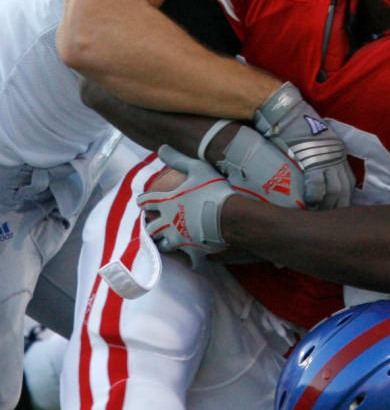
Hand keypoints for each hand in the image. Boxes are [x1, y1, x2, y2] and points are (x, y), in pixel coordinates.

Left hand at [137, 145, 231, 266]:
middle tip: (153, 224)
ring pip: (165, 245)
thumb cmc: (212, 190)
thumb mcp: (196, 168)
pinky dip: (194, 261)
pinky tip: (196, 262)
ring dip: (165, 242)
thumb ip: (177, 159)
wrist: (228, 216)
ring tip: (169, 241)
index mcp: (167, 203)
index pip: (147, 201)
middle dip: (151, 226)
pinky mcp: (194, 251)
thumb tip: (160, 148)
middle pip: (152, 228)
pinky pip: (192, 261)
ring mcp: (180, 239)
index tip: (141, 201)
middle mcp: (168, 222)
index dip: (143, 200)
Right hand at [253, 82, 354, 208]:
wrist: (287, 112)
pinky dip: (314, 196)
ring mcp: (326, 158)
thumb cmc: (297, 126)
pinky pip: (317, 184)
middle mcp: (337, 156)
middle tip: (327, 219)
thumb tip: (315, 174)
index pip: (348, 182)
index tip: (335, 210)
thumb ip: (320, 156)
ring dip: (327, 205)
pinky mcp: (312, 159)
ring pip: (334, 190)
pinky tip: (308, 203)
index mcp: (339, 152)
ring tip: (316, 214)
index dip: (343, 198)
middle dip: (337, 207)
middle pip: (344, 189)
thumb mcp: (317, 141)